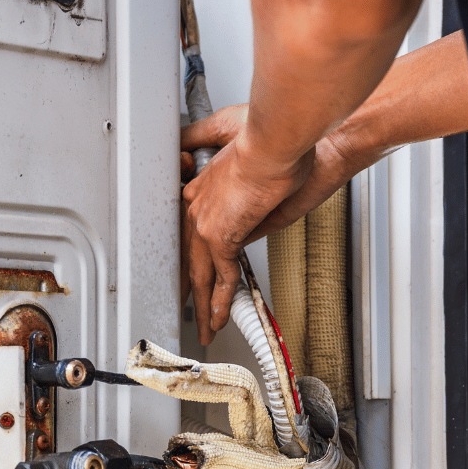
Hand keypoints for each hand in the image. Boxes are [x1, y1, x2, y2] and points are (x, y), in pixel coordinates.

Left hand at [180, 105, 367, 343]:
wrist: (279, 141)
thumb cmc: (274, 147)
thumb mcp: (257, 182)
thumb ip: (249, 212)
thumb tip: (250, 230)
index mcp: (202, 190)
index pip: (190, 234)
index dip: (192, 258)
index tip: (195, 275)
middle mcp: (197, 205)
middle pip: (188, 257)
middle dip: (192, 288)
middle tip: (192, 311)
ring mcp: (206, 220)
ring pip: (200, 272)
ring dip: (205, 304)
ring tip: (208, 326)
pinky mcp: (221, 233)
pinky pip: (222, 276)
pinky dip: (223, 301)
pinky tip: (222, 316)